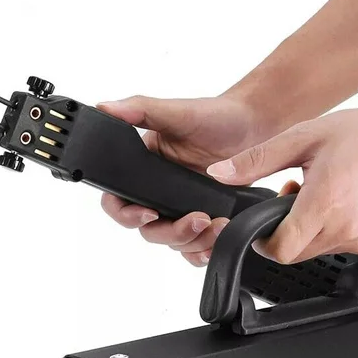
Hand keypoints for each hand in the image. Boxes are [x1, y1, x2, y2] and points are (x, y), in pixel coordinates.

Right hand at [96, 94, 263, 265]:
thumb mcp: (175, 111)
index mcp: (141, 172)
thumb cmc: (212, 116)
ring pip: (174, 244)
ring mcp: (180, 211)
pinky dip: (204, 250)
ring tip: (219, 224)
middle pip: (148, 231)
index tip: (150, 213)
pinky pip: (195, 249)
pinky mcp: (203, 222)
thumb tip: (105, 107)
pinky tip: (218, 238)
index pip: (118, 202)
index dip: (127, 214)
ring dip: (195, 241)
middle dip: (173, 232)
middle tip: (199, 218)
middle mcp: (157, 195)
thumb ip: (139, 109)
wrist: (251, 128)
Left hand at [206, 103, 357, 262]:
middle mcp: (344, 229)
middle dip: (287, 231)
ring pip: (318, 251)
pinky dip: (335, 231)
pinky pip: (342, 247)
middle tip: (296, 196)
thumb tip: (220, 174)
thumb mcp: (303, 137)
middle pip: (296, 253)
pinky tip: (344, 203)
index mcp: (323, 205)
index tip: (264, 226)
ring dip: (311, 230)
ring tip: (323, 194)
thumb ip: (256, 160)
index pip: (280, 250)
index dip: (265, 241)